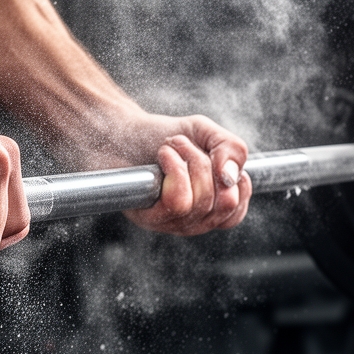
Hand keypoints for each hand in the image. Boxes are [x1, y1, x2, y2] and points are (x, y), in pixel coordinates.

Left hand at [80, 113, 251, 236]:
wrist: (117, 130)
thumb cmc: (160, 135)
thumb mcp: (206, 133)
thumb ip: (233, 149)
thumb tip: (232, 176)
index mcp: (207, 208)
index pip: (234, 214)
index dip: (236, 184)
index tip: (216, 156)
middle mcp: (191, 221)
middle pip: (224, 204)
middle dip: (210, 164)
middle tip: (184, 144)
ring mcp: (170, 223)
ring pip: (201, 202)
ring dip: (190, 161)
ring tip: (170, 146)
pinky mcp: (148, 219)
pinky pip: (178, 202)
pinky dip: (175, 169)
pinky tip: (163, 155)